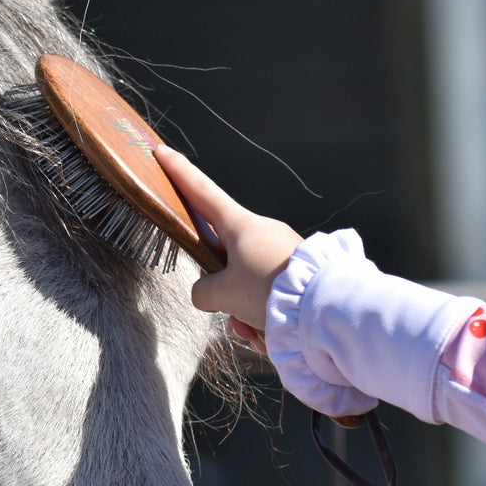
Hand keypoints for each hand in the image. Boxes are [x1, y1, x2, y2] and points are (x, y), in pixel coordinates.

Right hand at [155, 145, 301, 334]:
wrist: (324, 308)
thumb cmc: (270, 290)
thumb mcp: (224, 294)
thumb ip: (204, 291)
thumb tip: (209, 293)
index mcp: (240, 226)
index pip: (201, 192)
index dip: (179, 173)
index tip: (162, 152)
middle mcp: (260, 233)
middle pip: (223, 260)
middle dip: (224, 295)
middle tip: (232, 313)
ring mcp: (279, 252)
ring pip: (245, 287)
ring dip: (245, 314)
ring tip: (257, 330)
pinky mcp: (296, 273)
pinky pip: (266, 298)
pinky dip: (264, 319)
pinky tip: (272, 333)